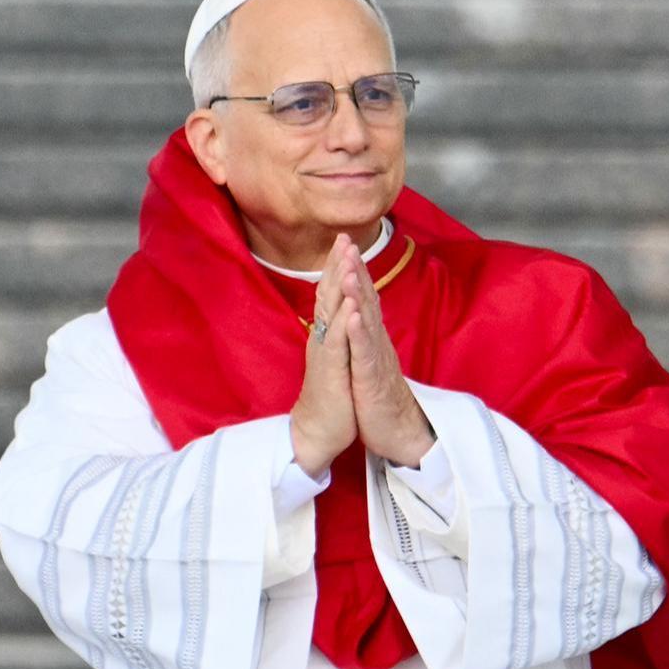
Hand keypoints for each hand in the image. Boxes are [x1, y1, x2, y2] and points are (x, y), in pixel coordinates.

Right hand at [290, 234, 358, 478]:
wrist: (316, 431)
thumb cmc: (329, 395)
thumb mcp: (334, 358)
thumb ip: (335, 334)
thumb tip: (339, 313)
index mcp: (325, 335)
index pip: (330, 294)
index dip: (336, 267)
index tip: (344, 241)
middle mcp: (322, 338)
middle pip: (327, 294)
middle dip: (336, 265)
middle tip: (342, 237)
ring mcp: (325, 352)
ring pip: (332, 312)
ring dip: (340, 284)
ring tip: (346, 259)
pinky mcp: (330, 370)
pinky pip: (337, 342)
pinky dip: (344, 322)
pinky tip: (351, 305)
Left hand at [342, 244, 434, 467]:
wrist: (399, 431)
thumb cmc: (379, 396)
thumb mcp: (368, 359)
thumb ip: (364, 335)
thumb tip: (359, 312)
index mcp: (371, 337)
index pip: (362, 296)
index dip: (353, 269)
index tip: (344, 242)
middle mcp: (376, 341)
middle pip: (366, 299)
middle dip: (355, 269)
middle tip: (347, 241)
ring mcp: (375, 358)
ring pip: (365, 320)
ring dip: (357, 293)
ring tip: (348, 267)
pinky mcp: (372, 378)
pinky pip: (364, 353)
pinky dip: (359, 333)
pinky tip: (353, 315)